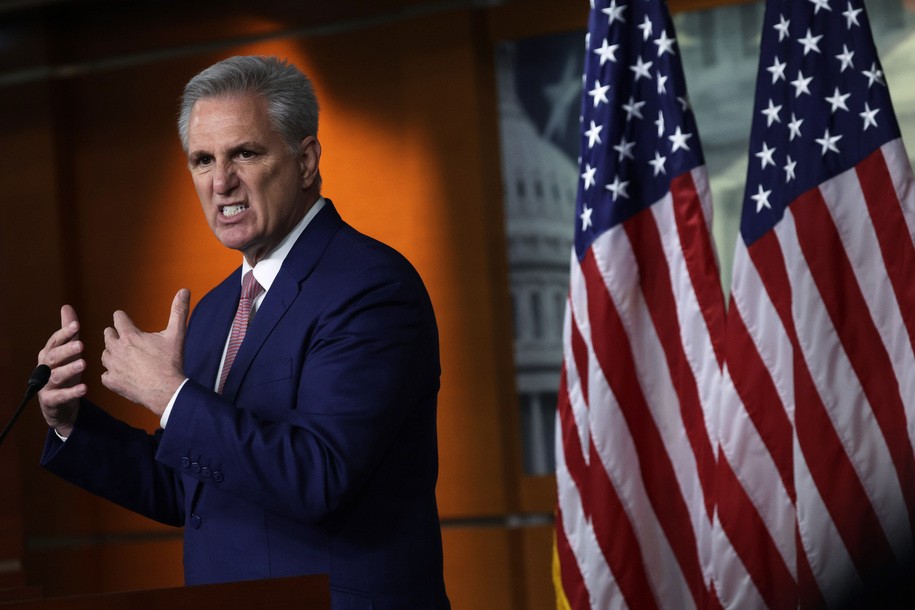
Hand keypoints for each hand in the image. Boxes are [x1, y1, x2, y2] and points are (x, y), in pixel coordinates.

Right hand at [37, 305, 86, 437]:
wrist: (59, 404)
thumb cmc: (65, 372)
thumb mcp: (67, 351)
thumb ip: (68, 332)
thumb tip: (67, 307)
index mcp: (49, 354)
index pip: (55, 341)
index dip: (64, 333)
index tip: (76, 325)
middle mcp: (45, 368)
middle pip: (53, 357)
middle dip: (66, 350)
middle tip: (81, 345)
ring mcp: (46, 384)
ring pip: (56, 375)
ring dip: (69, 369)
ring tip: (84, 364)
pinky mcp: (51, 400)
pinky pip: (61, 396)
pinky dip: (72, 392)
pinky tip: (84, 388)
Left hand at [101, 289, 189, 416]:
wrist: (166, 390)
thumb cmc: (170, 362)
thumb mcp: (176, 334)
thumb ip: (178, 311)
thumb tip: (184, 290)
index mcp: (130, 335)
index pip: (118, 319)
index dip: (121, 317)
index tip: (122, 317)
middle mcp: (117, 349)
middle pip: (107, 336)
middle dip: (113, 334)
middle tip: (120, 336)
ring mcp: (113, 367)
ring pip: (104, 355)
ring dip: (111, 353)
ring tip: (119, 354)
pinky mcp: (112, 382)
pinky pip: (105, 375)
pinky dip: (111, 373)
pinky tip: (119, 373)